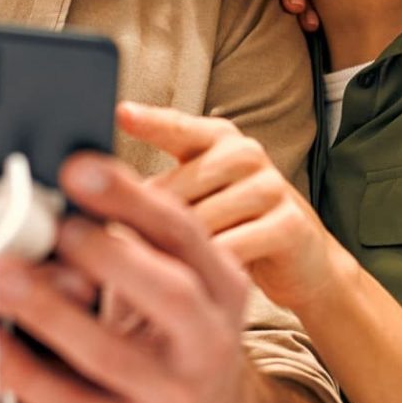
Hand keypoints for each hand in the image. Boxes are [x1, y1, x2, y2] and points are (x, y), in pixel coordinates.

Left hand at [0, 152, 271, 402]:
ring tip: (1, 277)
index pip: (183, 233)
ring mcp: (169, 394)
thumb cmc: (173, 325)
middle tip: (51, 226)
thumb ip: (132, 234)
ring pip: (111, 354)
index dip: (130, 198)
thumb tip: (57, 185)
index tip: (77, 167)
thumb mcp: (177, 274)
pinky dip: (25, 373)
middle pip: (170, 295)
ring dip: (51, 312)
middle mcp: (207, 340)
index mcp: (222, 285)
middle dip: (106, 256)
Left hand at [119, 101, 344, 314]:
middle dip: (143, 225)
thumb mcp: (198, 200)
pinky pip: (232, 250)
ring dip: (172, 254)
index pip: (177, 128)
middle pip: (178, 189)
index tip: (120, 115)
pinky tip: (189, 287)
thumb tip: (100, 199)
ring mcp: (271, 187)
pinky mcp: (289, 225)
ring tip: (150, 276)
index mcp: (217, 138)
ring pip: (202, 223)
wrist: (300, 262)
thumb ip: (159, 190)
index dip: (149, 123)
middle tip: (115, 254)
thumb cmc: (233, 226)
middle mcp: (245, 155)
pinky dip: (205, 271)